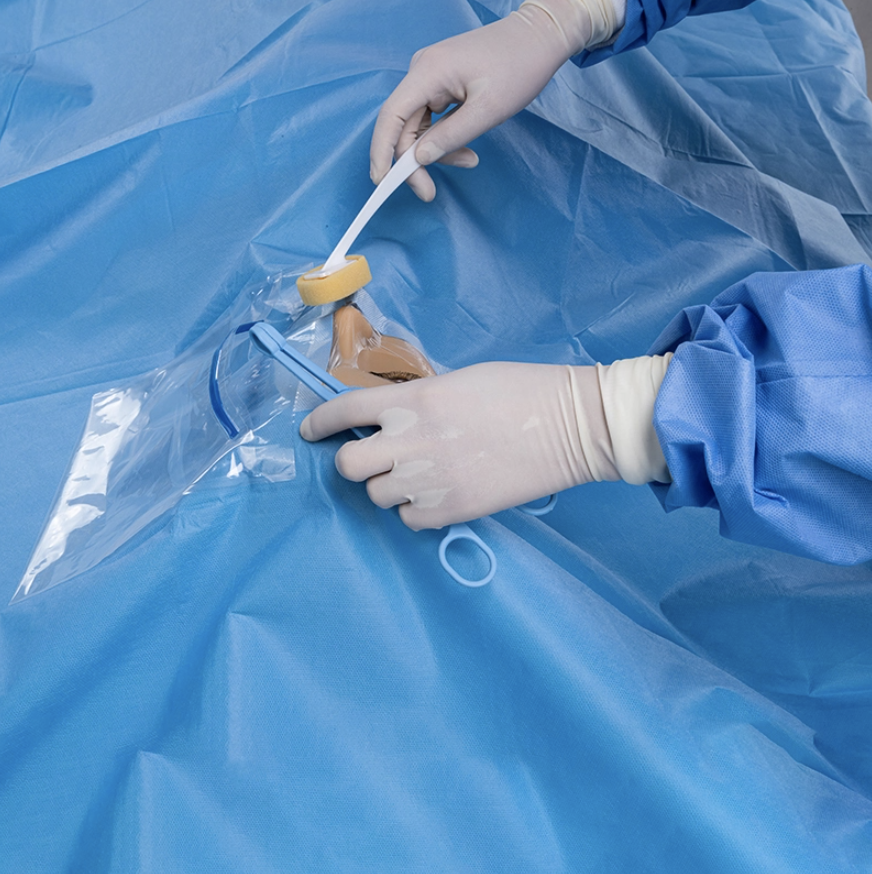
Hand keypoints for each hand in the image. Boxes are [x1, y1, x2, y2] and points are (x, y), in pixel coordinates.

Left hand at [300, 357, 672, 530]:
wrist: (568, 426)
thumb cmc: (519, 391)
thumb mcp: (457, 382)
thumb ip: (417, 402)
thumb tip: (395, 421)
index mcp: (411, 400)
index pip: (342, 411)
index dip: (318, 423)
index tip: (309, 433)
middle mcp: (409, 440)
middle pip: (348, 466)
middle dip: (354, 464)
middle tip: (375, 460)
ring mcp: (428, 479)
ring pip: (376, 496)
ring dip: (388, 487)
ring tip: (418, 477)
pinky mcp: (450, 510)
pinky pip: (408, 519)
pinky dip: (415, 510)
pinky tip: (437, 496)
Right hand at [370, 1, 593, 201]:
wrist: (538, 38)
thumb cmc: (519, 66)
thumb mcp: (488, 110)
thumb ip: (451, 136)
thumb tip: (419, 158)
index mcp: (429, 72)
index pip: (390, 116)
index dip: (382, 151)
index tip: (383, 183)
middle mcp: (422, 72)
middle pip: (402, 126)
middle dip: (414, 162)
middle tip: (429, 192)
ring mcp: (430, 77)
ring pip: (418, 127)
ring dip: (436, 152)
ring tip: (469, 161)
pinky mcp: (441, 84)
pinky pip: (432, 120)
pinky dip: (445, 139)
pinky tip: (466, 150)